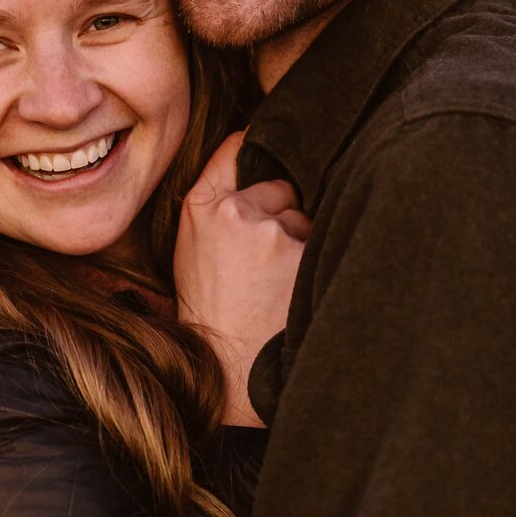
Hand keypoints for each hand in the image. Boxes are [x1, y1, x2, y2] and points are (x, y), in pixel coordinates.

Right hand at [175, 132, 309, 425]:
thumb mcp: (192, 249)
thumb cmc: (212, 310)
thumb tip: (251, 147)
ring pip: (304, 219)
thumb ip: (216, 200)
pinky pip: (322, 242)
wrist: (228, 368)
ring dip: (300, 244)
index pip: (237, 148)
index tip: (268, 152)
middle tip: (263, 264)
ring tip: (278, 284)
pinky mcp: (301, 254)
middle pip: (281, 189)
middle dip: (281, 216)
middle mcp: (235, 210)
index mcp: (201, 207)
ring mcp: (271, 232)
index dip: (257, 150)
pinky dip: (315, 264)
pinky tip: (296, 292)